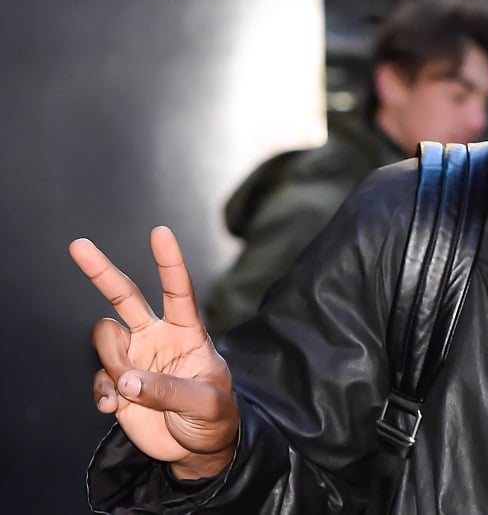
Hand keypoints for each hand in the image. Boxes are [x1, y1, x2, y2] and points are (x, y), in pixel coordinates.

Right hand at [72, 226, 237, 478]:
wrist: (196, 449)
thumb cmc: (214, 418)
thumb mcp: (206, 405)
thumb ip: (170, 391)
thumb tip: (129, 380)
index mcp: (187, 333)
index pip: (178, 291)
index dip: (169, 262)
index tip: (160, 233)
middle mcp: (157, 338)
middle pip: (125, 297)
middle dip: (102, 272)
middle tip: (79, 246)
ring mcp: (135, 359)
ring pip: (105, 338)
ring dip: (114, 363)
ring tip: (133, 391)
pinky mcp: (118, 383)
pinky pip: (97, 377)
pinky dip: (102, 392)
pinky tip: (115, 407)